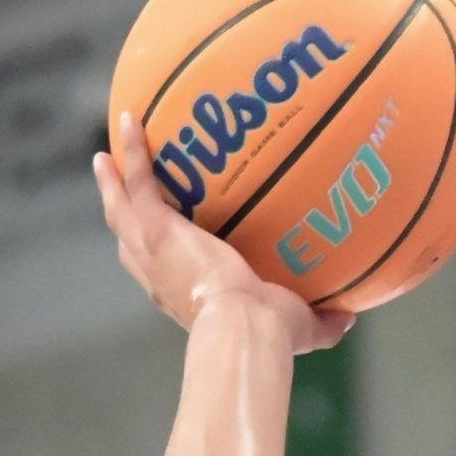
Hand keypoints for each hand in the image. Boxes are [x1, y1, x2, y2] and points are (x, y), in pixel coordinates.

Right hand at [94, 111, 352, 351]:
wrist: (245, 326)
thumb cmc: (269, 336)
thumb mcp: (299, 326)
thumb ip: (324, 321)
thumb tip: (350, 315)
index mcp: (182, 297)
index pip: (159, 274)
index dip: (153, 256)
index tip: (157, 240)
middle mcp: (158, 276)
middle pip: (127, 240)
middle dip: (120, 214)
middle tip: (116, 189)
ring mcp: (151, 251)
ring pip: (119, 209)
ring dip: (112, 181)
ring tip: (105, 155)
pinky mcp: (155, 229)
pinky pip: (137, 180)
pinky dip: (130, 151)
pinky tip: (129, 120)